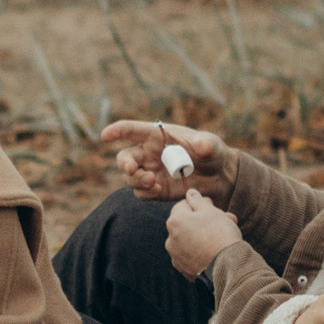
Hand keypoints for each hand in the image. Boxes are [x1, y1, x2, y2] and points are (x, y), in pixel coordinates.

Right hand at [101, 119, 230, 206]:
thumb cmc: (212, 153)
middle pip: (125, 158)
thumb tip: (201, 146)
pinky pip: (141, 192)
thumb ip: (207, 144)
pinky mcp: (155, 189)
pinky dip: (145, 192)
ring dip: (136, 180)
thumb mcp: (212, 145)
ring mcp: (150, 172)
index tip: (105, 136)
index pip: (131, 130)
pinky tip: (157, 190)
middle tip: (134, 170)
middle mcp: (148, 153)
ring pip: (129, 178)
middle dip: (125, 164)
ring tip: (152, 182)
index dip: (117, 131)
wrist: (218, 177)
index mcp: (157, 136)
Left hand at [164, 188, 242, 279]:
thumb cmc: (219, 234)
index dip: (199, 203)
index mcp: (174, 222)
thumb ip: (198, 200)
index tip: (212, 205)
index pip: (183, 205)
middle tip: (225, 219)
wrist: (226, 266)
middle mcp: (170, 240)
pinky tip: (216, 251)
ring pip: (191, 240)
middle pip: (187, 224)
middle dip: (205, 220)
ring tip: (224, 236)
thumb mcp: (210, 211)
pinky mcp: (185, 270)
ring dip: (204, 235)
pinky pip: (193, 255)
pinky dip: (202, 251)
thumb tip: (190, 193)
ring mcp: (177, 257)